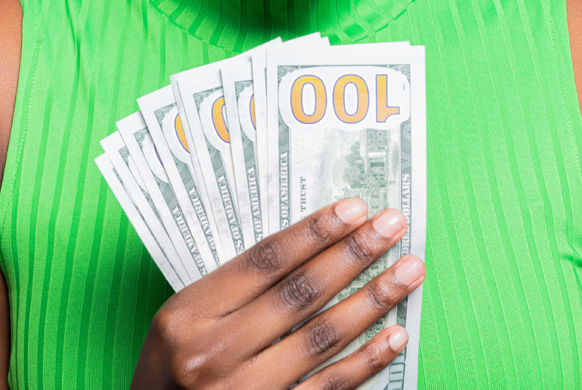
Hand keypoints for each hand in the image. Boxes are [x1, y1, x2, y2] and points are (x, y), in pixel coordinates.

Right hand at [130, 198, 424, 388]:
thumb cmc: (174, 368)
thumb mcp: (184, 318)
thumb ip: (235, 288)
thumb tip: (314, 244)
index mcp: (189, 314)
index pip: (265, 260)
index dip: (314, 232)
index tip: (355, 208)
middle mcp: (214, 353)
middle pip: (299, 292)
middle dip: (353, 254)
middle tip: (392, 227)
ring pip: (321, 337)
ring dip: (372, 300)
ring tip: (408, 270)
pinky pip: (329, 387)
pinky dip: (366, 361)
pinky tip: (394, 334)